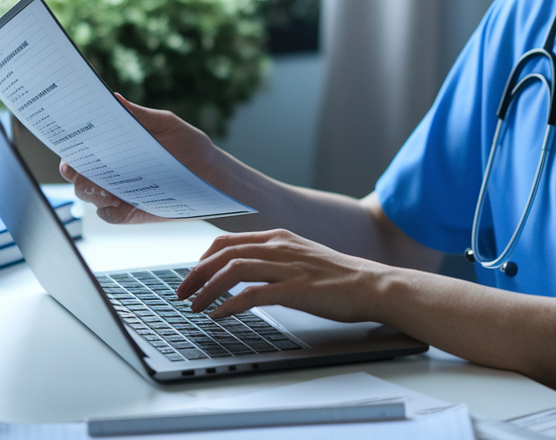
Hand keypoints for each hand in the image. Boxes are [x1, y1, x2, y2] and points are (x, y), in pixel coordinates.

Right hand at [59, 94, 221, 224]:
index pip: (82, 147)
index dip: (70, 147)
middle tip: (81, 168)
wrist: (212, 174)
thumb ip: (140, 115)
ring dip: (90, 191)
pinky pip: (109, 215)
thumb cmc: (189, 144)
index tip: (69, 144)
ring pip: (88, 195)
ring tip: (105, 186)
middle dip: (75, 171)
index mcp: (114, 146)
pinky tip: (117, 202)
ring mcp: (119, 191)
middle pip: (78, 173)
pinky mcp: (130, 211)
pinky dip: (108, 210)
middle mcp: (111, 169)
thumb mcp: (166, 124)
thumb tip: (116, 99)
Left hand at [176, 229, 392, 323]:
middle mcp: (280, 247)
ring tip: (194, 307)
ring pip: (233, 270)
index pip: (228, 242)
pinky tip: (219, 316)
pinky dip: (229, 305)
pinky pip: (253, 295)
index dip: (203, 259)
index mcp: (280, 238)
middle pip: (224, 254)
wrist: (374, 285)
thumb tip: (247, 273)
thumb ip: (276, 260)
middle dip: (196, 274)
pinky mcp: (296, 289)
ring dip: (207, 290)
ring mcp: (288, 267)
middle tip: (181, 293)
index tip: (192, 276)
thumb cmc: (340, 277)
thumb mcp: (302, 258)